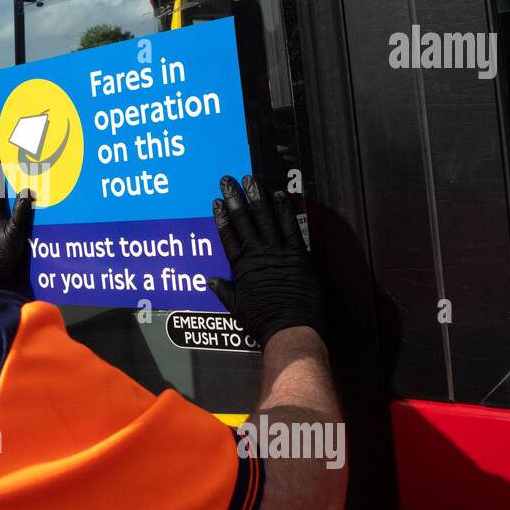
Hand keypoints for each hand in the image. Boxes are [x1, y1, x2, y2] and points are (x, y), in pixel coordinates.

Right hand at [209, 175, 325, 348]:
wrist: (290, 329)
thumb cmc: (263, 322)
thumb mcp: (237, 308)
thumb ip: (224, 291)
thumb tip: (211, 281)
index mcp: (241, 268)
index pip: (227, 235)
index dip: (222, 216)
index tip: (217, 201)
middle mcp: (257, 256)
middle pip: (243, 221)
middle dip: (235, 198)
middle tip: (228, 180)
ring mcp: (278, 253)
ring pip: (265, 218)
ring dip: (257, 197)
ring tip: (250, 179)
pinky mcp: (298, 255)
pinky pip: (291, 227)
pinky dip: (285, 210)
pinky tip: (280, 195)